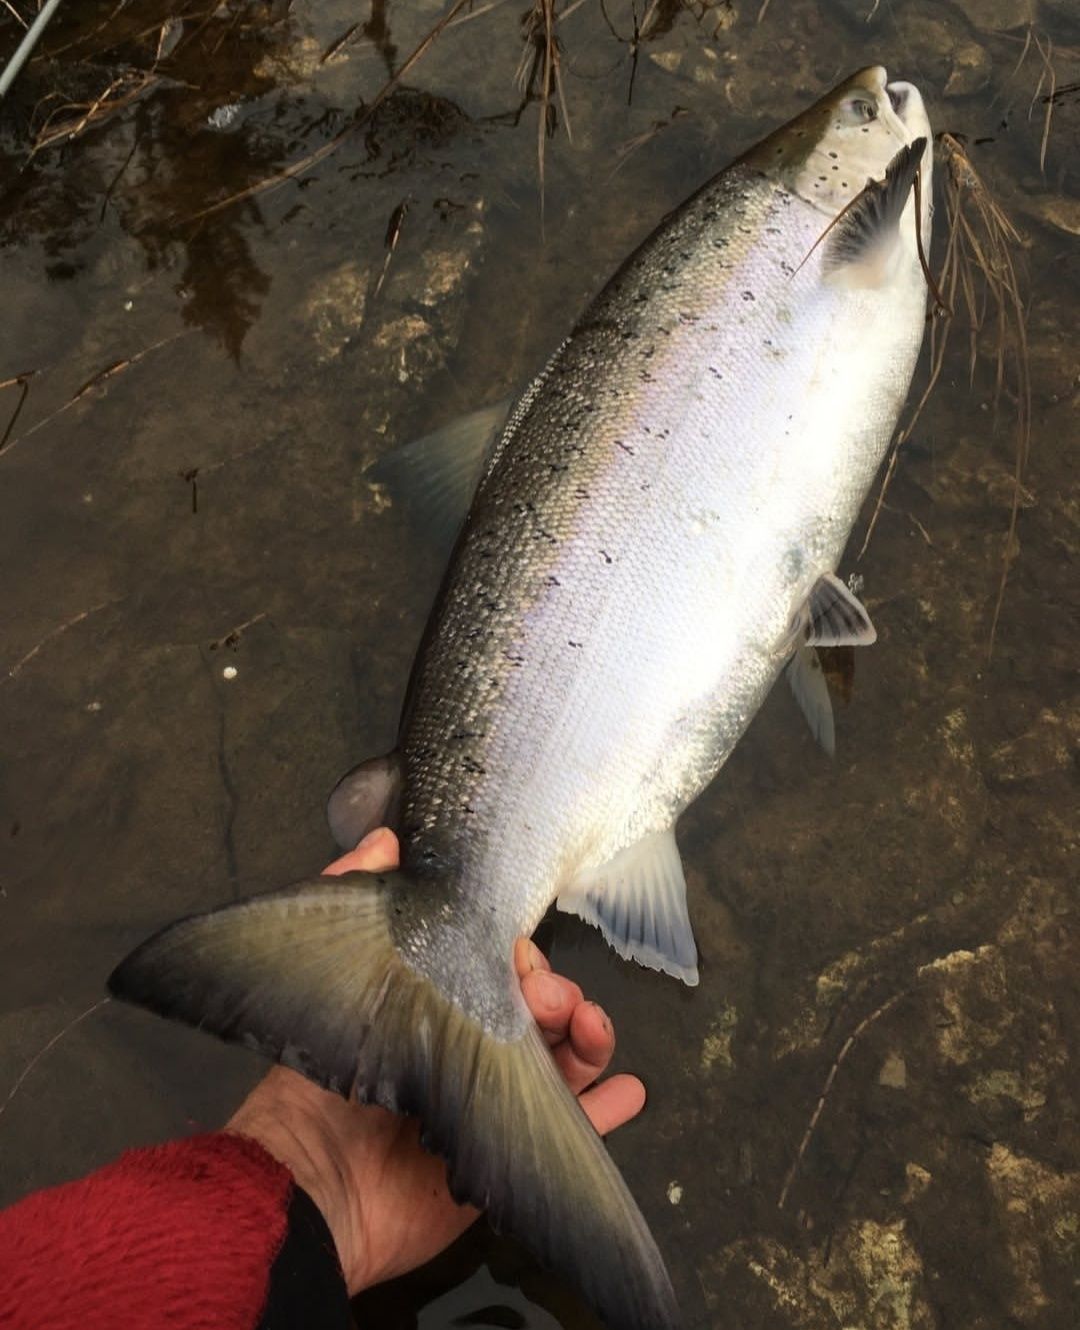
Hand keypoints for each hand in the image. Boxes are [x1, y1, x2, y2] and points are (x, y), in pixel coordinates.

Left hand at [225, 828, 645, 1294]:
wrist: (316, 1182)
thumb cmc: (319, 1075)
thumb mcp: (332, 971)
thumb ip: (348, 895)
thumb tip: (385, 837)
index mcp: (431, 1006)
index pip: (495, 969)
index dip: (518, 958)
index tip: (517, 956)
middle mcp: (465, 1049)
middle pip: (536, 1011)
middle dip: (556, 993)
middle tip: (549, 1000)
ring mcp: (489, 1102)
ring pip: (563, 1060)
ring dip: (589, 1037)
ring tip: (591, 1030)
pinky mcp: (505, 1154)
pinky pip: (572, 1131)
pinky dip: (604, 1111)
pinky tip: (627, 1091)